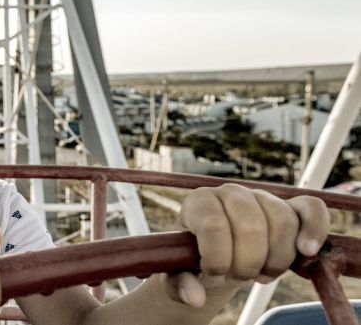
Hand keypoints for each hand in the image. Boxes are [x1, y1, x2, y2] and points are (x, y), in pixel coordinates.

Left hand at [167, 183, 328, 307]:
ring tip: (261, 274)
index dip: (217, 259)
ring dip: (275, 259)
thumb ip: (179, 285)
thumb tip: (194, 297)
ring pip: (282, 222)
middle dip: (246, 263)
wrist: (216, 258)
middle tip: (238, 277)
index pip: (214, 226)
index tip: (213, 275)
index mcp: (200, 202)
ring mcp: (262, 197)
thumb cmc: (194, 263)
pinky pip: (311, 209)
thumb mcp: (177, 274)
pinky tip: (306, 252)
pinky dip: (314, 230)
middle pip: (251, 226)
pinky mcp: (290, 208)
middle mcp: (231, 192)